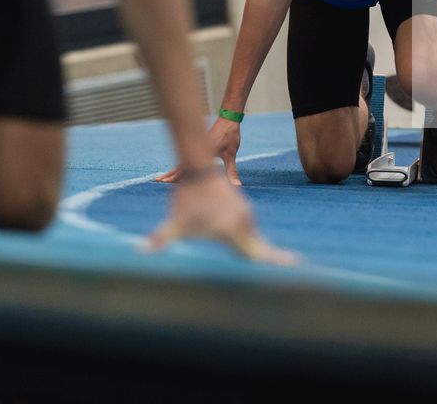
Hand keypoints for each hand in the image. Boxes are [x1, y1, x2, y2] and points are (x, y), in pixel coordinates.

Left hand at [144, 170, 295, 264]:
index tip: (296, 265)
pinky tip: (253, 252)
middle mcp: (244, 223)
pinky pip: (250, 232)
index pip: (258, 251)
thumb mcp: (175, 222)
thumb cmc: (187, 199)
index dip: (276, 261)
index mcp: (232, 230)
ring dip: (258, 253)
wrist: (198, 169)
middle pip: (261, 249)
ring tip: (280, 263)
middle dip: (274, 261)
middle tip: (295, 268)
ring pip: (254, 241)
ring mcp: (247, 216)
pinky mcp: (244, 212)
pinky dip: (251, 243)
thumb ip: (161, 239)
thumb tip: (140, 251)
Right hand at [153, 116, 241, 184]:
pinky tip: (176, 170)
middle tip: (156, 181)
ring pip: (180, 162)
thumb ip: (231, 171)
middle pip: (179, 166)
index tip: (164, 182)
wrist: (228, 118)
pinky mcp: (197, 146)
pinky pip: (185, 157)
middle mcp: (195, 150)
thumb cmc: (229, 134)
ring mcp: (195, 148)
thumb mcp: (231, 153)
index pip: (186, 168)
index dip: (175, 176)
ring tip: (161, 178)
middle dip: (169, 175)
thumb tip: (236, 186)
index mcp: (201, 154)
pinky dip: (179, 166)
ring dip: (172, 170)